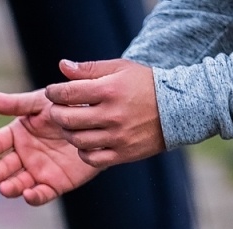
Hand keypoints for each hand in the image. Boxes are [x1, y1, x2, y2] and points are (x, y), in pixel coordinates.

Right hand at [0, 86, 101, 205]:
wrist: (100, 121)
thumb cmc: (69, 107)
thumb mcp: (43, 103)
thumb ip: (17, 104)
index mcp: (18, 134)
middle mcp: (24, 155)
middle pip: (4, 167)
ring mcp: (38, 171)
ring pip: (19, 183)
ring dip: (10, 187)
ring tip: (5, 188)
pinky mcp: (54, 184)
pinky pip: (42, 194)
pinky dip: (34, 197)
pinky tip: (29, 194)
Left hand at [44, 58, 164, 167]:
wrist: (180, 108)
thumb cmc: (145, 84)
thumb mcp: (120, 69)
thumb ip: (89, 69)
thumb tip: (62, 66)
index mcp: (110, 90)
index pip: (68, 93)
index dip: (54, 93)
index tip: (53, 92)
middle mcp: (113, 115)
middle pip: (68, 119)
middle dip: (56, 114)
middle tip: (57, 110)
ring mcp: (118, 136)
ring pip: (77, 140)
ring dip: (68, 133)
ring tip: (70, 125)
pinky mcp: (123, 154)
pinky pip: (92, 158)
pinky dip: (83, 152)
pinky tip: (84, 142)